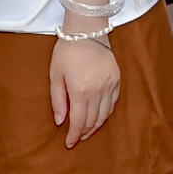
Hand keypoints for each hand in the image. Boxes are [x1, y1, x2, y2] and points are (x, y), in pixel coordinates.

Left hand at [48, 33, 121, 148]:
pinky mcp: (117, 80)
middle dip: (84, 132)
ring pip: (105, 115)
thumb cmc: (67, 51)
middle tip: (76, 138)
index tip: (69, 143)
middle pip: (93, 121)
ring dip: (96, 126)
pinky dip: (105, 113)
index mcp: (81, 90)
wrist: (87, 30)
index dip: (74, 135)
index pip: (79, 122)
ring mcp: (110, 85)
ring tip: (87, 131)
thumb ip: (58, 100)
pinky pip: (113, 103)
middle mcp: (98, 91)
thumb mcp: (55, 75)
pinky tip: (98, 116)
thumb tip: (60, 121)